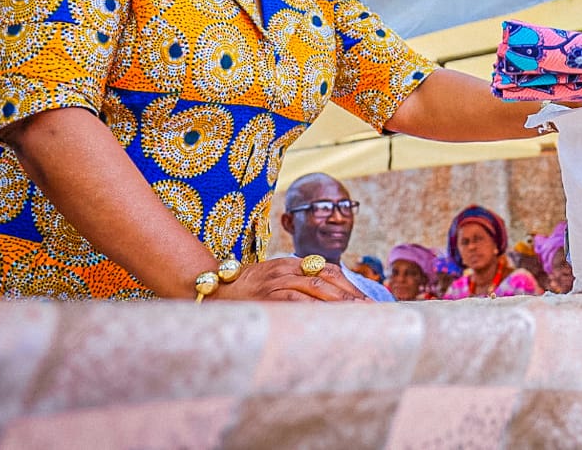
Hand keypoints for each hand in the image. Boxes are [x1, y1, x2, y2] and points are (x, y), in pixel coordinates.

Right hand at [215, 257, 368, 301]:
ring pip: (316, 287)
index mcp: (290, 263)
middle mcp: (286, 268)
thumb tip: (326, 303)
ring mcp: (276, 280)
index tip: (367, 298)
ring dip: (340, 301)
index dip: (350, 282)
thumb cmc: (243, 290)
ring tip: (358, 314)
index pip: (328, 269)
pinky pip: (295, 298)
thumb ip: (295, 286)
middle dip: (351, 293)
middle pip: (328, 277)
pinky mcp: (266, 294)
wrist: (209, 289)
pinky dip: (315, 307)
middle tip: (372, 309)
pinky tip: (329, 317)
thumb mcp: (272, 281)